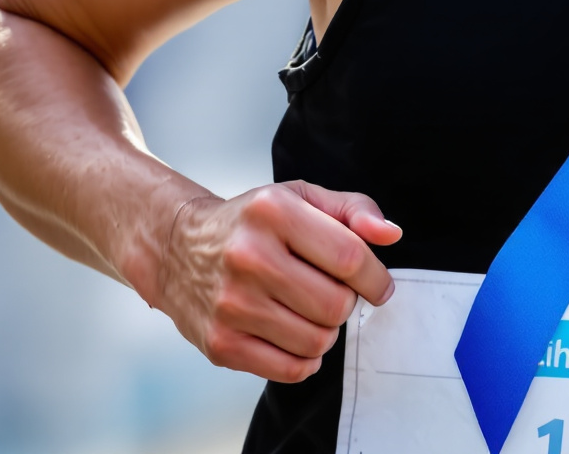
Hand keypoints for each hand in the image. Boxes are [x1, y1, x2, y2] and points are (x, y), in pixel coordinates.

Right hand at [140, 179, 400, 381]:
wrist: (178, 249)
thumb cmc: (253, 223)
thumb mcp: (300, 198)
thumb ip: (353, 210)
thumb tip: (391, 234)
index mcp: (272, 212)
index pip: (349, 257)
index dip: (376, 278)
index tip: (379, 286)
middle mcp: (248, 256)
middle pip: (336, 305)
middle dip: (347, 303)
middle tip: (332, 293)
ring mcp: (231, 304)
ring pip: (318, 340)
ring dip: (327, 331)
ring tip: (310, 311)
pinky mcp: (221, 343)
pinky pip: (291, 369)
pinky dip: (306, 358)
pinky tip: (295, 334)